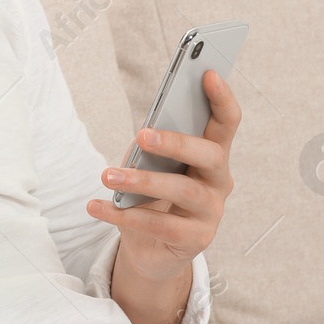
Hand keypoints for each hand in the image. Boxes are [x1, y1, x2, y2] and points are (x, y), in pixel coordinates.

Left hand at [87, 69, 239, 283]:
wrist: (151, 249)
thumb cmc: (151, 195)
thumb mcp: (149, 164)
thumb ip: (151, 145)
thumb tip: (144, 132)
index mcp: (212, 154)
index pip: (226, 123)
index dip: (222, 98)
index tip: (208, 74)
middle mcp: (219, 181)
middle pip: (210, 155)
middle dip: (177, 142)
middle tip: (142, 133)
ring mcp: (212, 212)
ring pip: (183, 191)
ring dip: (143, 181)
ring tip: (108, 176)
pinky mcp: (197, 240)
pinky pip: (160, 226)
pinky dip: (124, 216)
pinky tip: (97, 207)